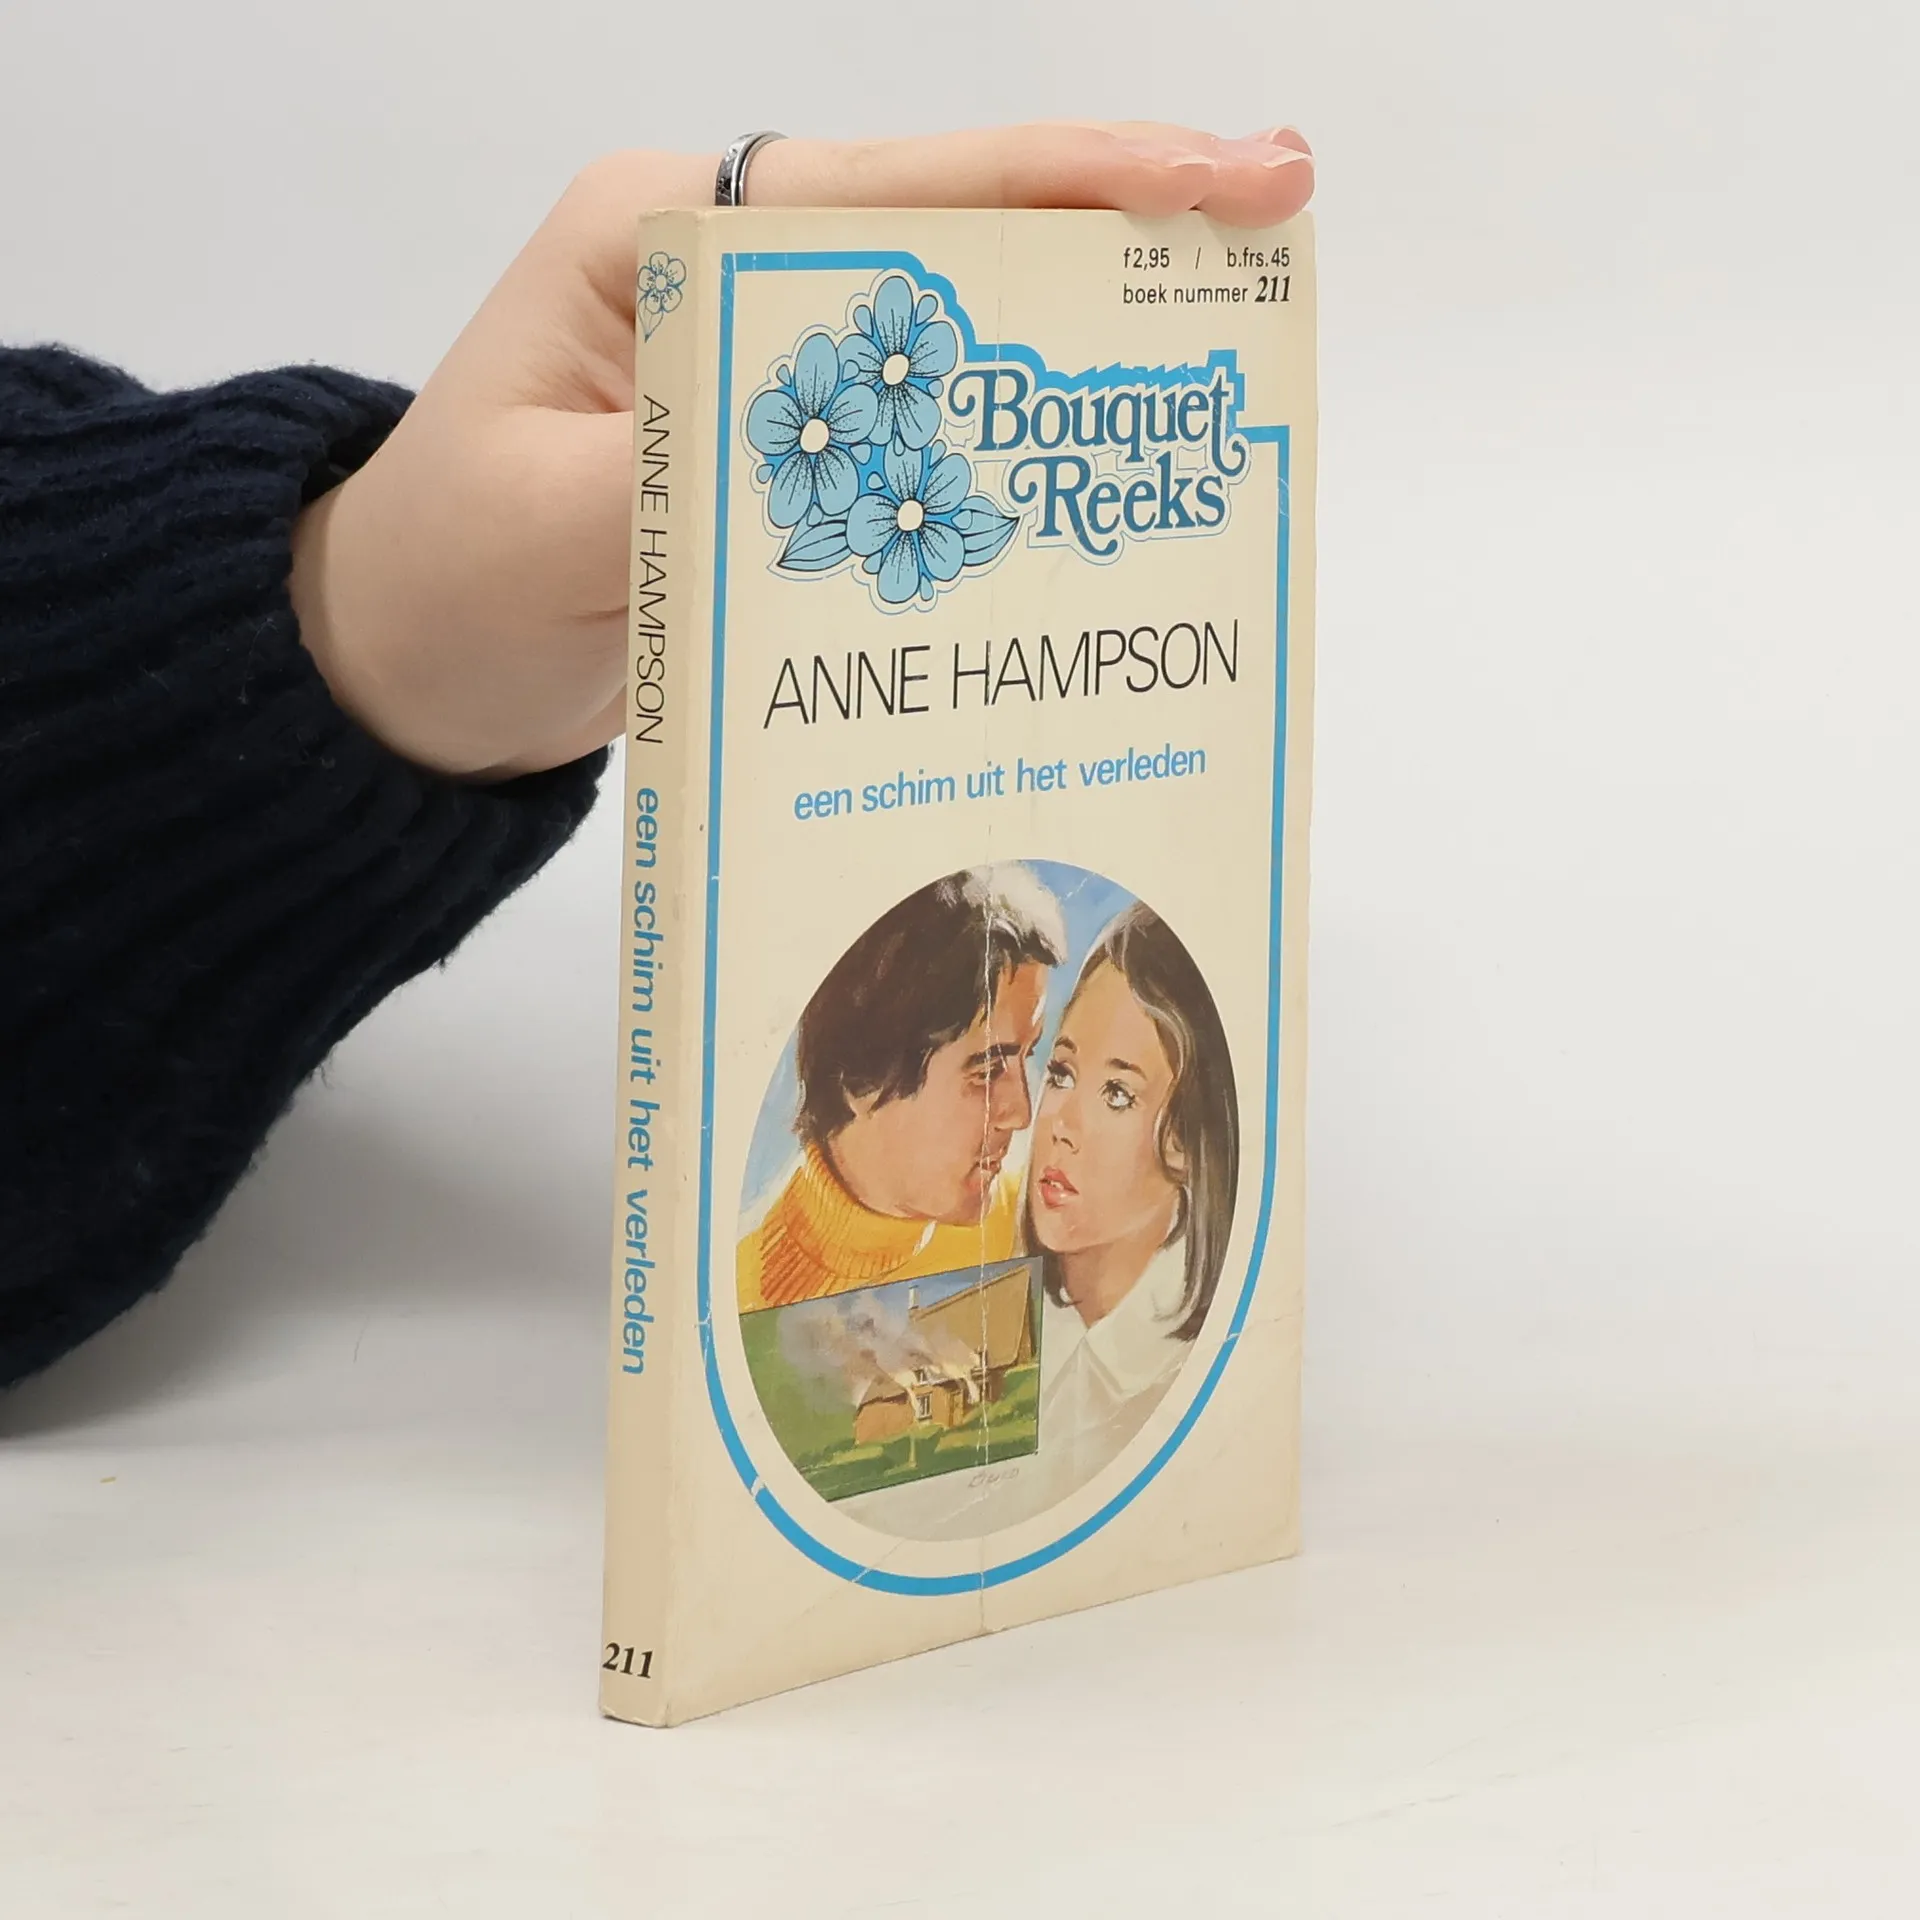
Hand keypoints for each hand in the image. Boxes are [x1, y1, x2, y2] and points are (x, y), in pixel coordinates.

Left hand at [288, 122, 1315, 779]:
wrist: (408, 673)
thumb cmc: (445, 582)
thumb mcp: (540, 527)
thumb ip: (676, 476)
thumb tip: (844, 456)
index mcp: (662, 242)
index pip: (891, 191)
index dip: (1060, 181)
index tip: (1209, 177)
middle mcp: (731, 287)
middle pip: (952, 236)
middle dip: (1112, 227)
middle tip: (1276, 216)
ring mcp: (769, 377)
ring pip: (955, 335)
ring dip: (1084, 336)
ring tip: (1229, 332)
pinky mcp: (791, 465)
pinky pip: (925, 439)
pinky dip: (1016, 449)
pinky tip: (1105, 464)